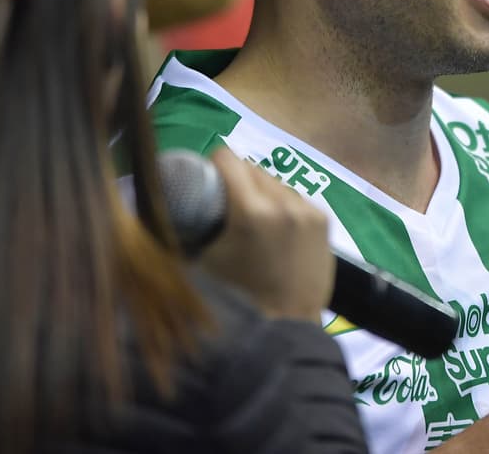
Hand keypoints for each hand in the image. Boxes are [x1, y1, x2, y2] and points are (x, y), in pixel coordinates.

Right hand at [197, 147, 333, 322]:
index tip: (206, 184)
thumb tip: (164, 205)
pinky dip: (283, 207)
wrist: (284, 331)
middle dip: (236, 181)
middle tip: (225, 207)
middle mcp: (284, 202)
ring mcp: (308, 211)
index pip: (227, 158)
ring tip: (254, 221)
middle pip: (252, 168)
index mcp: (252, 211)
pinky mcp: (324, 221)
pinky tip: (277, 231)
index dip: (211, 167)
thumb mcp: (200, 261)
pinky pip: (296, 198)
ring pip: (275, 181)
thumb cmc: (235, 299)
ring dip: (261, 192)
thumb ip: (185, 228)